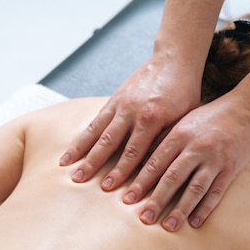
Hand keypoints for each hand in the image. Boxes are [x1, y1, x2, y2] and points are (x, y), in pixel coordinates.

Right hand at [59, 55, 200, 189]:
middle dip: (93, 164)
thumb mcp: (184, 118)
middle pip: (108, 142)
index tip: (111, 190)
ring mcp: (120, 103)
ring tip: (65, 166)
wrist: (175, 59)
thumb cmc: (185, 92)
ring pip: (96, 130)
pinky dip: (83, 136)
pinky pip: (95, 120)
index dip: (121, 172)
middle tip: (79, 181)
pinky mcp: (114, 99)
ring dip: (80, 150)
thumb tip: (153, 170)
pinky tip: (72, 148)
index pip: (134, 152)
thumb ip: (166, 141)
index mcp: (152, 118)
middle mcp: (132, 110)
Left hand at [124, 95, 249, 231]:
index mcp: (179, 134)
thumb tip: (138, 162)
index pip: (156, 162)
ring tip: (168, 226)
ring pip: (195, 188)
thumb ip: (162, 141)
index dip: (141, 182)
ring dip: (180, 209)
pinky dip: (205, 208)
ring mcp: (215, 159)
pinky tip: (195, 223)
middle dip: (157, 200)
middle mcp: (196, 147)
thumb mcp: (182, 123)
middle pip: (173, 177)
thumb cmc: (208, 118)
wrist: (247, 110)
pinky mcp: (231, 169)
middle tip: (144, 219)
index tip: (128, 199)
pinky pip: (216, 192)